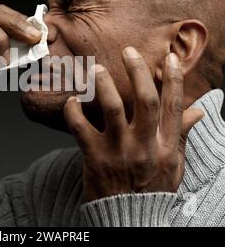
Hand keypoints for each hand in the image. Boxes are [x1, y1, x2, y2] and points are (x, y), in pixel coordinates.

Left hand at [64, 47, 203, 201]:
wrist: (127, 219)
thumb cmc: (151, 189)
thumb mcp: (174, 165)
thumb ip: (181, 135)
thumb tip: (197, 111)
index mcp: (166, 146)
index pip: (173, 106)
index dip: (173, 79)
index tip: (169, 57)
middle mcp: (144, 145)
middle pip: (145, 100)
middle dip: (138, 71)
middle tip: (128, 51)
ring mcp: (118, 150)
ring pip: (112, 108)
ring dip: (104, 85)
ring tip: (96, 68)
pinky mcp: (94, 157)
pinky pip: (80, 128)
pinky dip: (73, 112)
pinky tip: (72, 100)